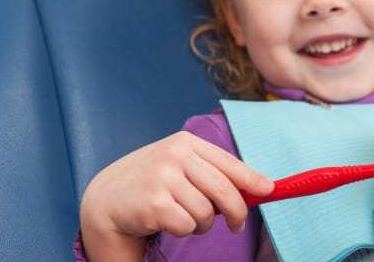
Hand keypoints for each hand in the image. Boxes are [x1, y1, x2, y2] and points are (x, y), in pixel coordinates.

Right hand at [79, 131, 273, 261]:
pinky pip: (187, 226)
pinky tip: (167, 222)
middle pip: (224, 190)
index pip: (228, 162)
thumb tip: (260, 187)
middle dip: (236, 212)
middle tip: (236, 225)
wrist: (104, 199)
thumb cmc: (151, 183)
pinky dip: (183, 231)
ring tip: (184, 218)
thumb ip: (213, 173)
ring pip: (206, 213)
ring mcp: (162, 177)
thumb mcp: (180, 167)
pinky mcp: (153, 203)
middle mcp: (174, 155)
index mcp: (186, 142)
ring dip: (201, 224)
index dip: (251, 179)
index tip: (269, 190)